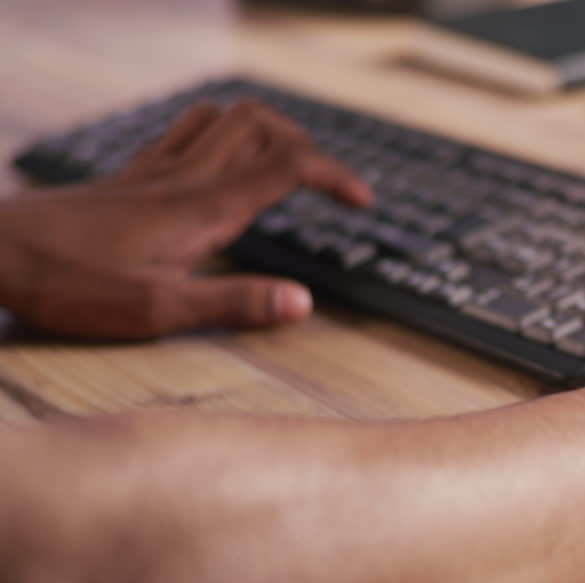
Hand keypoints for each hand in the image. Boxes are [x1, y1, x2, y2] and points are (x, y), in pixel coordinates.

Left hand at [0, 100, 371, 338]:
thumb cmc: (70, 285)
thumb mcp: (157, 310)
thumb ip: (234, 304)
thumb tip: (304, 303)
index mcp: (203, 208)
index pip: (286, 165)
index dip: (334, 176)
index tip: (362, 202)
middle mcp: (183, 178)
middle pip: (259, 124)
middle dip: (304, 144)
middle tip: (325, 185)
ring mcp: (152, 172)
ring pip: (222, 118)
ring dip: (262, 130)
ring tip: (282, 166)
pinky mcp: (129, 178)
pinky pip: (185, 132)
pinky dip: (220, 135)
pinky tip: (216, 166)